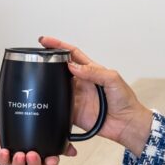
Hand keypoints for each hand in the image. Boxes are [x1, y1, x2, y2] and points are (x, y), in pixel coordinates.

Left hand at [0, 128, 74, 164]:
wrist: (7, 138)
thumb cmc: (29, 138)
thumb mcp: (46, 137)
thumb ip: (61, 143)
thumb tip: (73, 151)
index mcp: (42, 159)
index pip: (49, 164)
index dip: (51, 163)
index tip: (53, 160)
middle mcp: (30, 164)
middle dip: (35, 164)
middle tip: (33, 155)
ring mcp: (17, 163)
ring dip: (19, 163)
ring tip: (20, 154)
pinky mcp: (4, 159)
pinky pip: (3, 161)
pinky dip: (3, 157)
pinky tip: (4, 151)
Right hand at [38, 36, 153, 154]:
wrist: (127, 123)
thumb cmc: (125, 100)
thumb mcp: (113, 79)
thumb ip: (94, 72)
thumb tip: (73, 66)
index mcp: (91, 71)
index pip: (72, 54)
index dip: (58, 46)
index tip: (45, 41)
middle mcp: (82, 82)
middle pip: (61, 69)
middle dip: (49, 62)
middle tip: (38, 58)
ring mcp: (76, 97)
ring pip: (57, 87)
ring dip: (48, 82)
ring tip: (39, 77)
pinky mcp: (73, 112)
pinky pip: (59, 106)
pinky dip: (52, 103)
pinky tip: (46, 100)